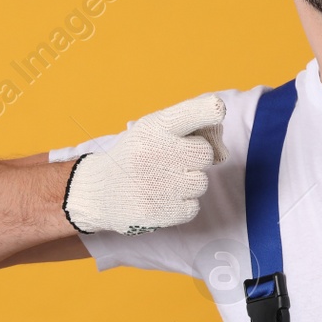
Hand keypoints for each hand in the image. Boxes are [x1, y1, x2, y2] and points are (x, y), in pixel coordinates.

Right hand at [63, 95, 228, 233]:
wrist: (98, 191)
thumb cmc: (138, 155)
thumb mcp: (154, 131)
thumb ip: (192, 129)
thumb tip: (223, 153)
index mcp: (154, 126)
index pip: (189, 114)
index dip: (208, 111)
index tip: (218, 109)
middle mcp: (154, 152)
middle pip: (205, 154)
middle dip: (195, 158)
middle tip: (173, 161)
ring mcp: (155, 184)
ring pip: (201, 183)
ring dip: (188, 184)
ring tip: (163, 180)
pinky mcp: (157, 212)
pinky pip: (192, 208)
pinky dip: (181, 205)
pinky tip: (161, 198)